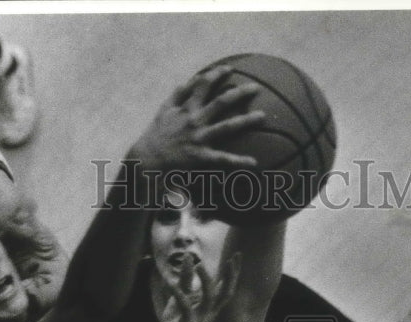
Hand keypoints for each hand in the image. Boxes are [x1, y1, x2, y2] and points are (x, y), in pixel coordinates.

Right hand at [131, 66, 264, 172]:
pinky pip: (223, 159)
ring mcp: (199, 138)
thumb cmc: (155, 136)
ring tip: (263, 117)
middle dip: (240, 93)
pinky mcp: (200, 156)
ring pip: (227, 126)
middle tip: (257, 88)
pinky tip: (254, 163)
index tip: (229, 69)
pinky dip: (239, 161)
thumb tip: (185, 82)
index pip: (203, 85)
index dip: (217, 75)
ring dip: (246, 120)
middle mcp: (195, 120)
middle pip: (221, 102)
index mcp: (186, 108)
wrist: (147, 159)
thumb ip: (176, 96)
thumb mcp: (163, 111)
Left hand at [159, 252, 240, 321]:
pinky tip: (171, 283)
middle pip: (226, 293)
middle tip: (230, 260)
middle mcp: (210, 310)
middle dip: (230, 277)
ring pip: (209, 298)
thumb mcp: (182, 295)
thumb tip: (189, 256)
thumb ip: (186, 278)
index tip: (237, 254)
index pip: (227, 286)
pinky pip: (186, 307)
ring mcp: (200, 317)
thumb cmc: (178, 319)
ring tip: (199, 264)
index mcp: (211, 304)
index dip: (233, 272)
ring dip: (206, 281)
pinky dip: (179, 294)